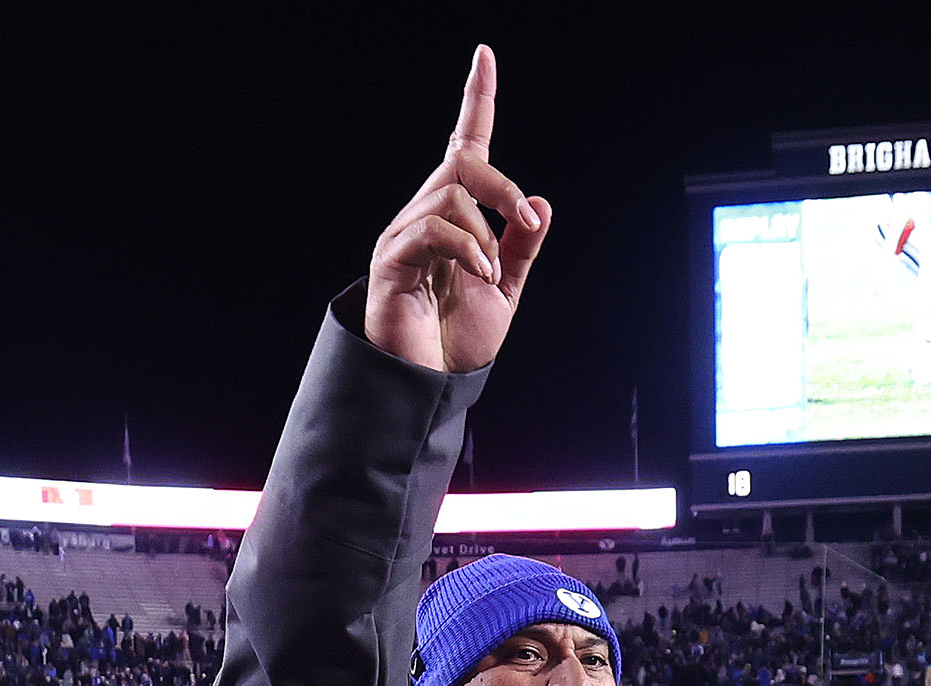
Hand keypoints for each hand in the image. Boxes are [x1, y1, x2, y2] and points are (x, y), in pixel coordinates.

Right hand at [365, 45, 549, 374]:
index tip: (484, 56)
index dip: (476, 101)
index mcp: (455, 217)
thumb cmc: (458, 339)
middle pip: (462, 164)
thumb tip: (540, 203)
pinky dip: (467, 248)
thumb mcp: (506, 291)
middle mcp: (425, 215)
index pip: (465, 147)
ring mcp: (404, 235)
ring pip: (451, 197)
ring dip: (484, 234)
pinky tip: (479, 275)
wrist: (429, 384)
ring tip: (490, 274)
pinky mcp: (391, 259)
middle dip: (501, 187)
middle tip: (524, 222)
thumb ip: (522, 249)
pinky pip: (432, 229)